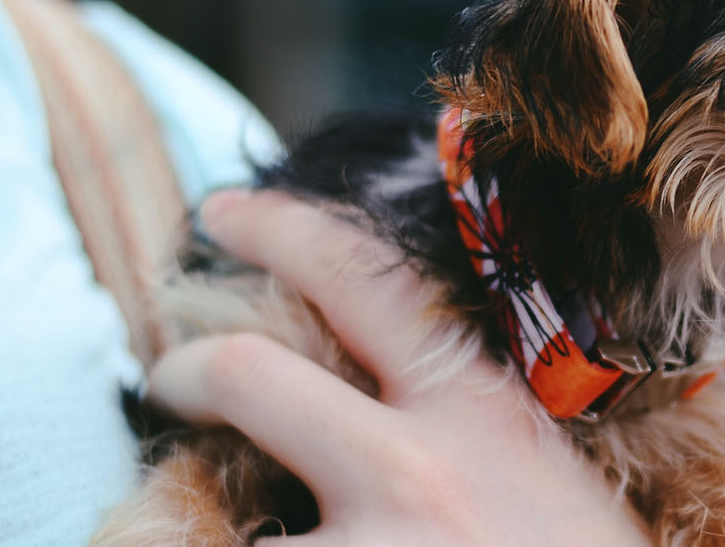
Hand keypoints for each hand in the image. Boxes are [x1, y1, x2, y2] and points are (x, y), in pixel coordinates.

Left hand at [146, 189, 652, 546]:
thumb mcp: (554, 485)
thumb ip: (476, 435)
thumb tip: (395, 406)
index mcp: (482, 416)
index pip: (365, 280)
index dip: (279, 229)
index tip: (225, 211)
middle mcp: (413, 471)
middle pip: (247, 374)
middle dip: (186, 369)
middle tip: (169, 377)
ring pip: (231, 523)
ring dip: (229, 535)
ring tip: (251, 537)